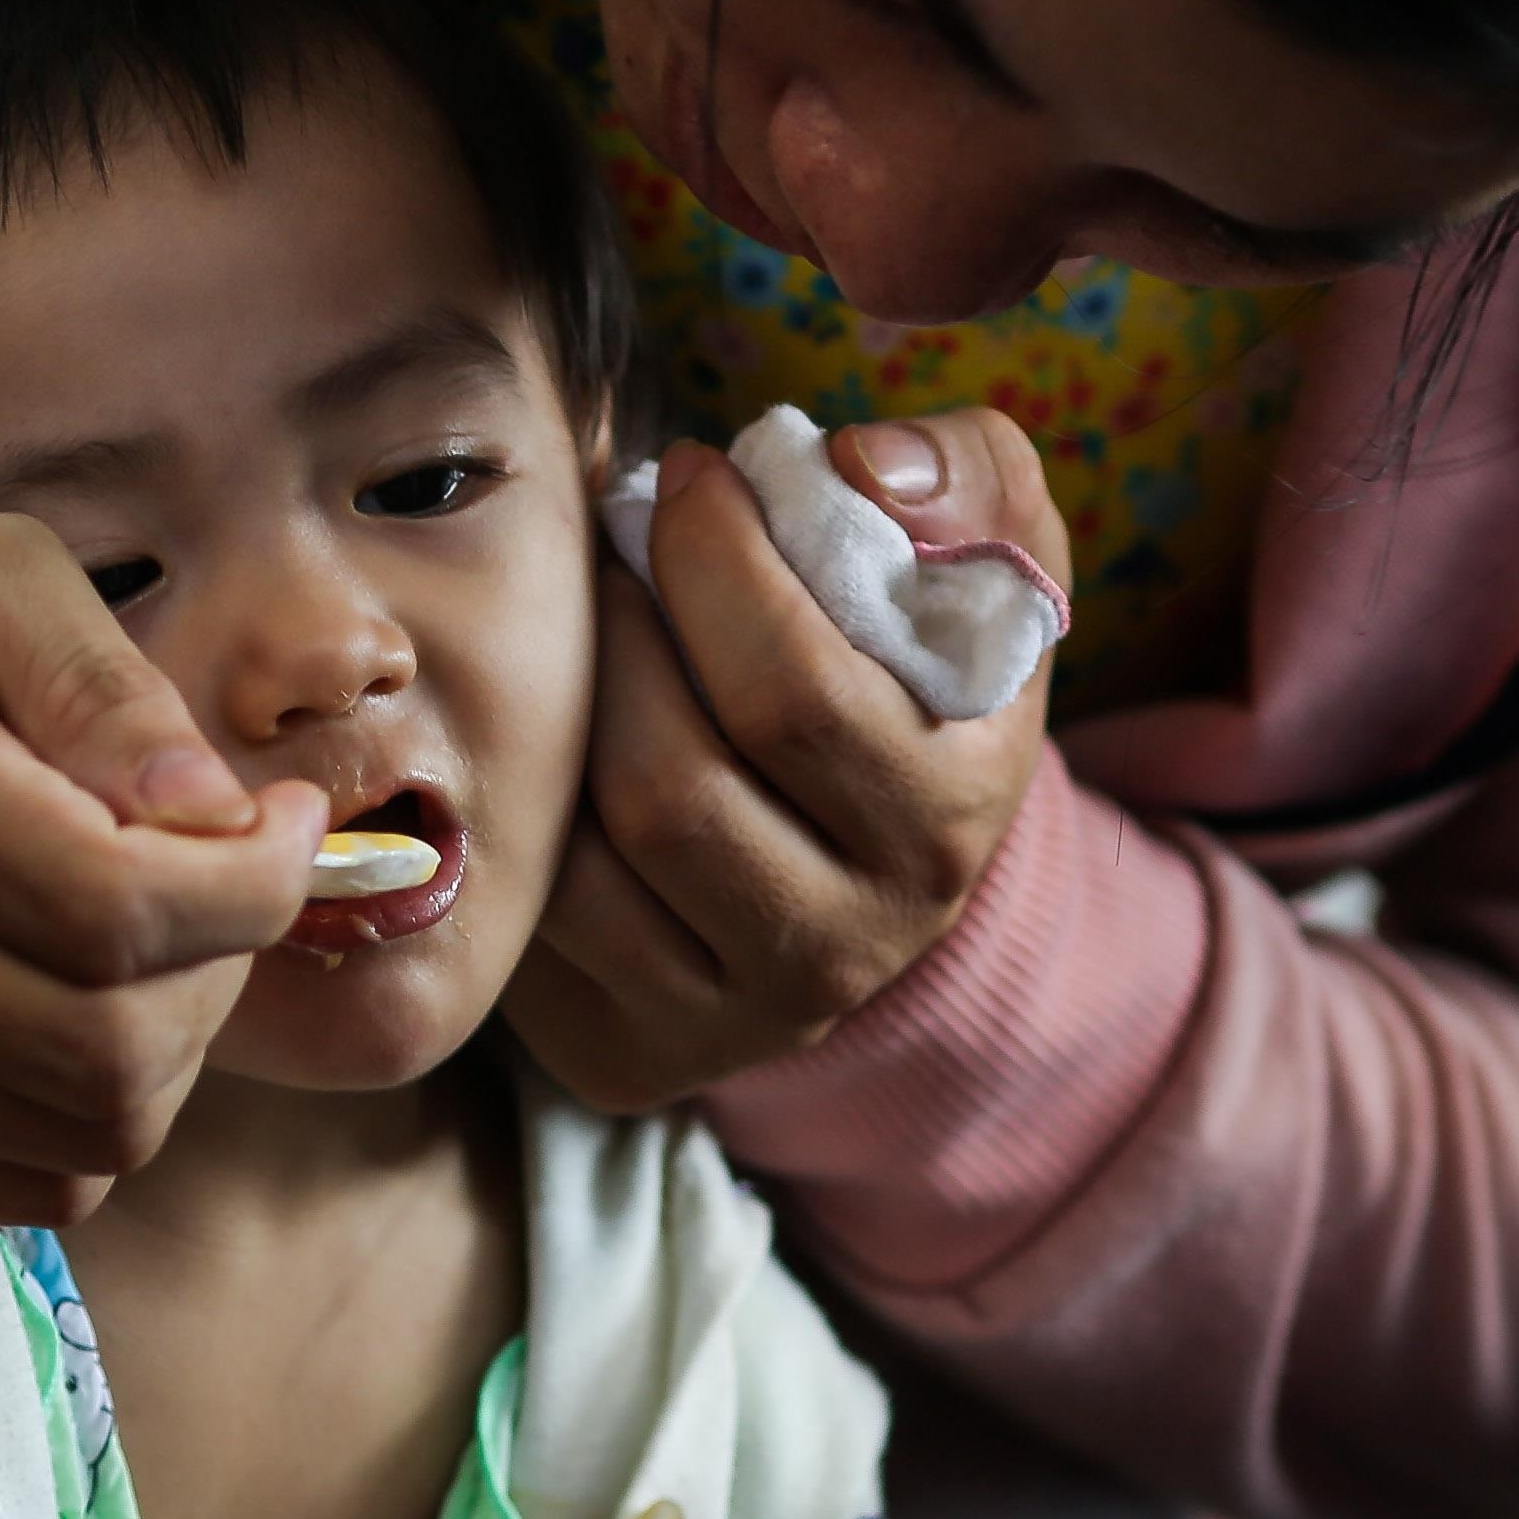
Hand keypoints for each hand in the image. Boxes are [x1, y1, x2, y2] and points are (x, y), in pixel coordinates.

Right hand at [0, 517, 324, 1226]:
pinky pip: (39, 1185)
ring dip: (174, 1044)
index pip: (116, 907)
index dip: (253, 883)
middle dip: (223, 967)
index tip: (280, 822)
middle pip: (116, 1045)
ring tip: (145, 942)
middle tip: (220, 883)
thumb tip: (213, 810)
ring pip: (95, 1133)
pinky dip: (98, 1112)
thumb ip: (103, 680)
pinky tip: (71, 1005)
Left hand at [509, 410, 1063, 1114]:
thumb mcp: (989, 562)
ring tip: (582, 628)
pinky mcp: (635, 1053)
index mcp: (947, 820)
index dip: (715, 562)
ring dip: (560, 715)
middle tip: (613, 543)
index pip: (798, 695)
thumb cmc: (917, 670)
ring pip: (590, 860)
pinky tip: (556, 740)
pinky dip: (528, 814)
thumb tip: (864, 466)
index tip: (691, 475)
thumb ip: (970, 473)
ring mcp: (738, 1017)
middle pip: (671, 783)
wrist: (881, 852)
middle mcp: (852, 944)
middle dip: (617, 632)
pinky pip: (537, 926)